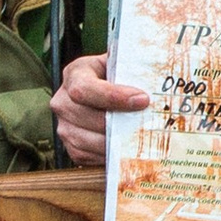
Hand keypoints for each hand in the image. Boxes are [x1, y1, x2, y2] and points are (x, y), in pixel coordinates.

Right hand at [53, 52, 148, 168]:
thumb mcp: (121, 63)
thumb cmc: (118, 77)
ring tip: (140, 137)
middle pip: (86, 117)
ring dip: (116, 141)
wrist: (106, 92)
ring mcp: (64, 126)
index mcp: (75, 74)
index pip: (85, 88)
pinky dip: (108, 155)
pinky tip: (126, 148)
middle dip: (119, 122)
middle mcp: (62, 101)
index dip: (113, 96)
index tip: (142, 99)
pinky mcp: (71, 147)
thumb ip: (132, 65)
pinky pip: (88, 156)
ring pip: (87, 140)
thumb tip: (158, 75)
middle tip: (147, 122)